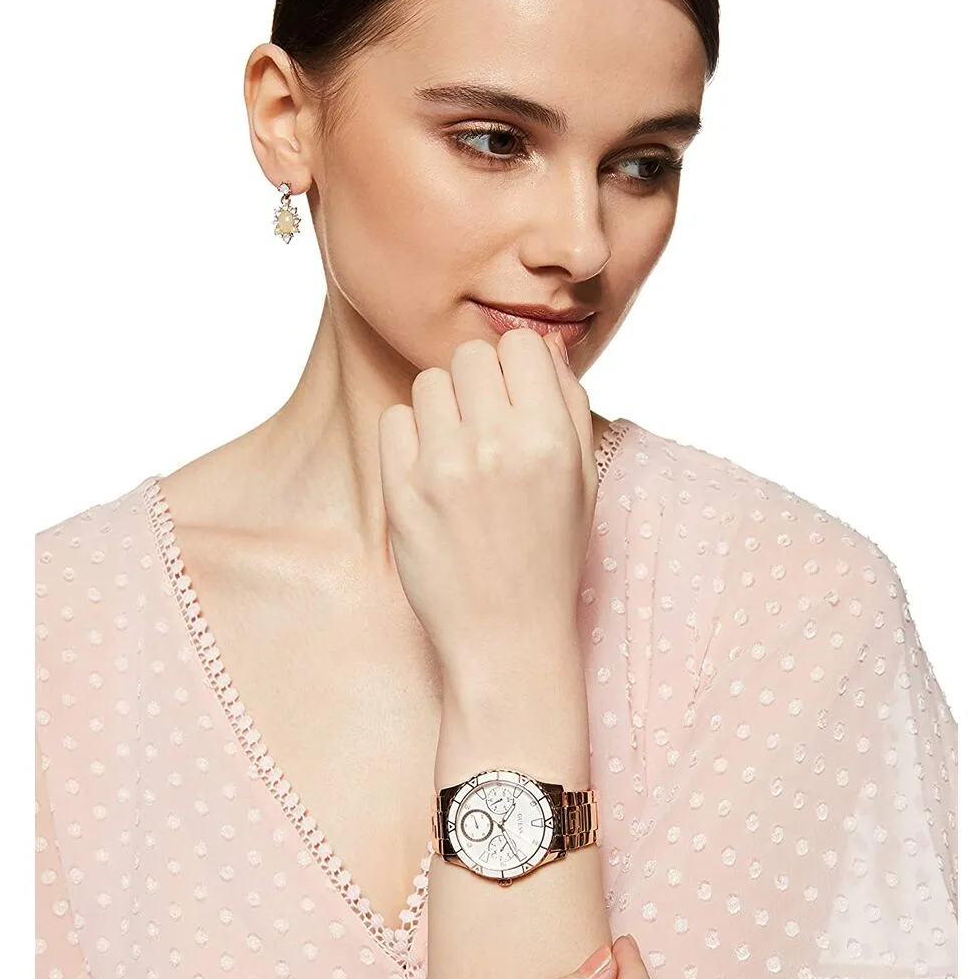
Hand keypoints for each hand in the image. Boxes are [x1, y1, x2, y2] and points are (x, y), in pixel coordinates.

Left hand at [377, 327, 596, 672]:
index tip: (516, 398)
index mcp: (550, 438)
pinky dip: (410, 437)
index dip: (518, 368)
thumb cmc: (548, 554)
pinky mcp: (401, 489)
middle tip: (485, 427)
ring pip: (429, 383)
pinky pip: (395, 419)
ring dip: (443, 408)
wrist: (505, 634)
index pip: (521, 344)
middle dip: (478, 383)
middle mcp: (496, 444)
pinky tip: (431, 472)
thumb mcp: (582, 479)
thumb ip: (567, 404)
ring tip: (459, 453)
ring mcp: (443, 466)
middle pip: (470, 356)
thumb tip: (539, 345)